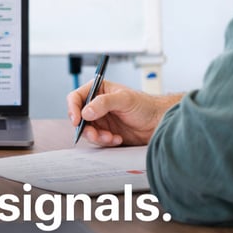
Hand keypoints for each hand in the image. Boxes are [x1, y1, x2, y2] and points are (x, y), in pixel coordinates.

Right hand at [66, 80, 181, 145]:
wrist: (158, 123)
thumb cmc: (145, 105)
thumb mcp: (125, 99)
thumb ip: (104, 103)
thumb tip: (86, 111)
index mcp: (98, 90)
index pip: (76, 97)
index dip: (73, 108)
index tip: (77, 120)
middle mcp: (96, 105)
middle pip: (78, 117)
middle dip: (86, 128)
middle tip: (95, 134)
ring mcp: (101, 120)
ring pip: (87, 131)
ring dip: (97, 137)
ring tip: (110, 137)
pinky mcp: (106, 133)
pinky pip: (97, 140)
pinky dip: (105, 141)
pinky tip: (117, 139)